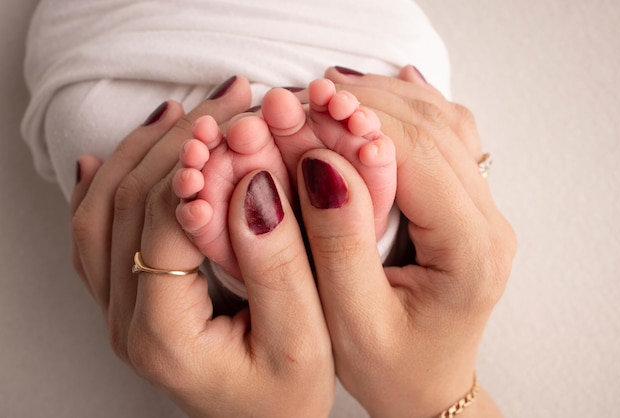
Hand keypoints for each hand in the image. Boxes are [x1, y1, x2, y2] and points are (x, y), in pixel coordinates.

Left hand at [70, 76, 333, 417]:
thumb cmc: (286, 397)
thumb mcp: (303, 340)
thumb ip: (278, 263)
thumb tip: (256, 183)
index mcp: (163, 332)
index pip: (165, 221)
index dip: (202, 165)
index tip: (243, 123)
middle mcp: (125, 320)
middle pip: (127, 204)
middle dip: (179, 141)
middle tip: (228, 100)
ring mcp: (118, 309)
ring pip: (101, 211)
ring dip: (142, 152)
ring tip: (186, 113)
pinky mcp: (127, 300)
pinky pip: (96, 233)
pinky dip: (106, 183)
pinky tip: (115, 157)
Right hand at [287, 67, 514, 416]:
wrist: (425, 389)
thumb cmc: (391, 367)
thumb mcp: (352, 319)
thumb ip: (338, 242)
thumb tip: (321, 164)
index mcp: (469, 251)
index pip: (415, 156)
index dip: (356, 125)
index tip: (304, 112)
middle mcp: (488, 223)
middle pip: (432, 131)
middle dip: (367, 104)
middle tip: (308, 95)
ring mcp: (483, 212)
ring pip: (444, 125)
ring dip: (387, 100)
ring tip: (334, 89)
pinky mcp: (467, 207)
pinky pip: (448, 138)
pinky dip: (412, 109)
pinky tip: (387, 91)